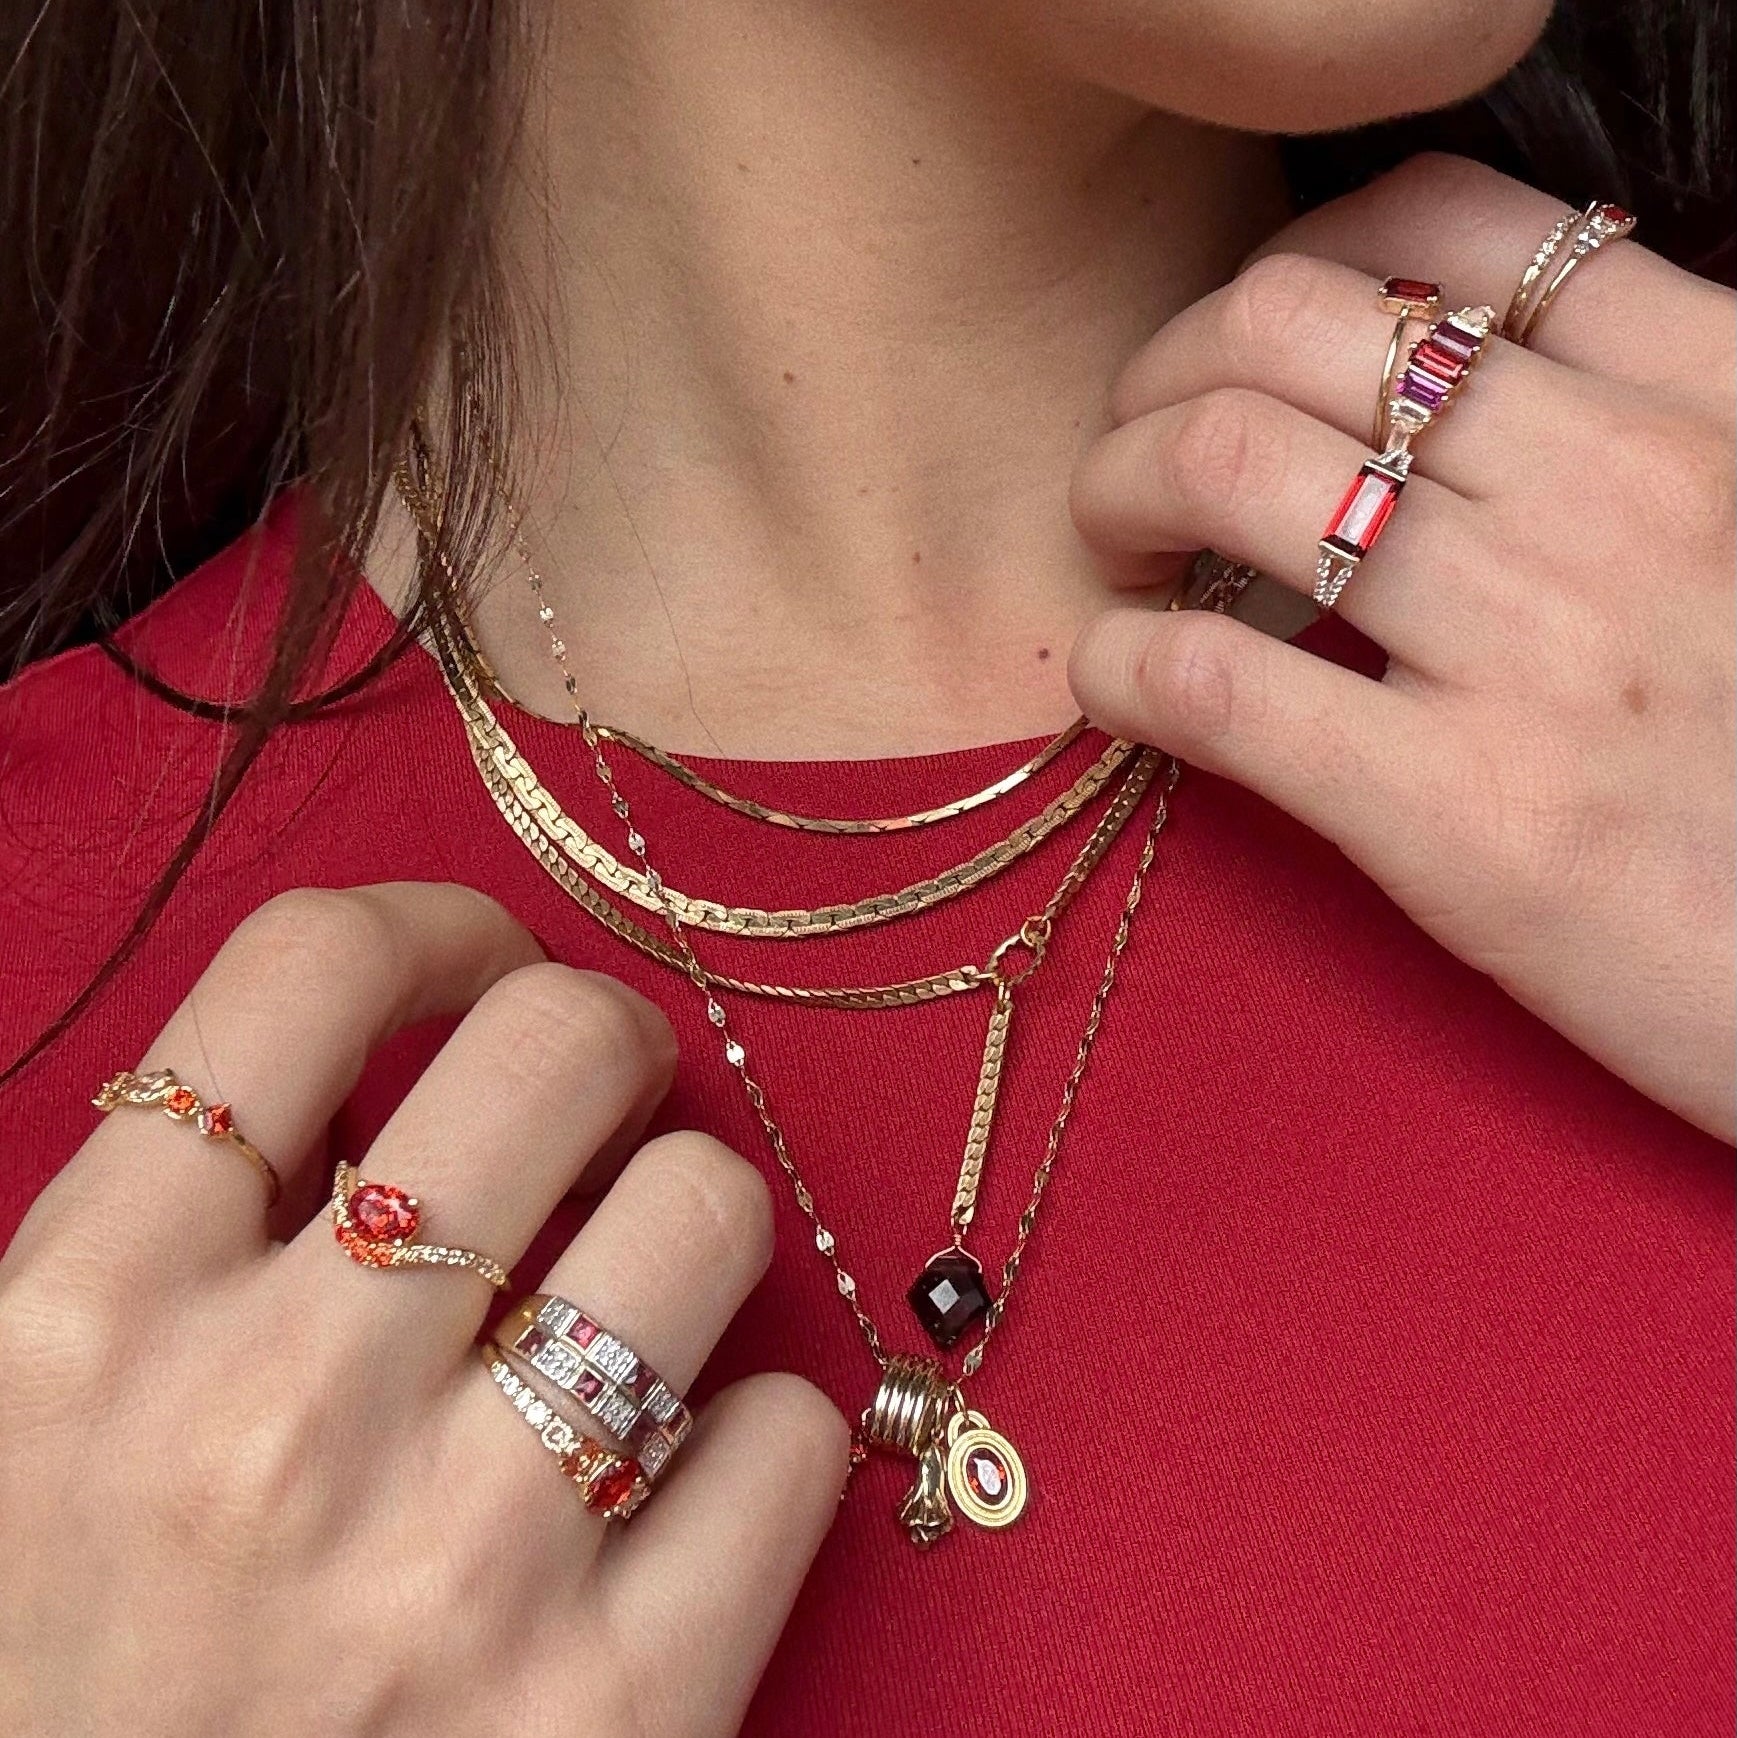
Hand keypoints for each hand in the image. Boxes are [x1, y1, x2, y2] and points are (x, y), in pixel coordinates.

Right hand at [0, 884, 847, 1736]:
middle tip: (601, 1100)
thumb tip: (366, 1071)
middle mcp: (270, 1422)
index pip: (307, 969)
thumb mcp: (19, 1436)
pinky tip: (686, 1484)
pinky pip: (794, 1445)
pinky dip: (765, 1438)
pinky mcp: (617, 1714)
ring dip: (694, 1222)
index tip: (474, 963)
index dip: (430, 920)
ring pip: (707, 1212)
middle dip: (602, 1042)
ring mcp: (455, 1566)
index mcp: (80, 1324)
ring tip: (641, 1292)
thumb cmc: (63, 1683)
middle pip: (553, 1047)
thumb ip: (164, 1240)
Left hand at [1068, 154, 1735, 1139]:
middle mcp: (1619, 486)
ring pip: (1222, 461)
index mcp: (1710, 397)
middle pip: (1289, 323)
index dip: (1289, 267)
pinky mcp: (1461, 812)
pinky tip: (1119, 678)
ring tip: (1117, 553)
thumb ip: (1640, 432)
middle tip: (1137, 458)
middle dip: (1161, 375)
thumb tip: (1444, 389)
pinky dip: (1116, 659)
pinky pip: (1209, 676)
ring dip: (1112, 491)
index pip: (1446, 223)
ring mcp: (1535, 645)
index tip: (1243, 357)